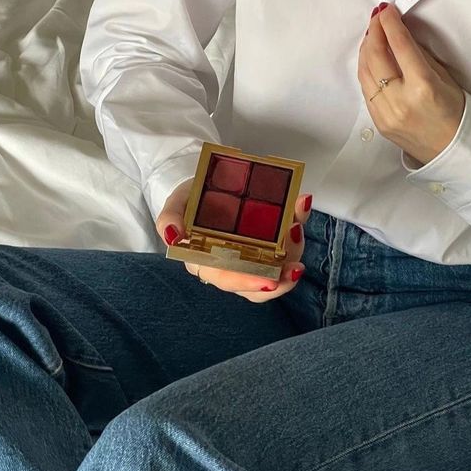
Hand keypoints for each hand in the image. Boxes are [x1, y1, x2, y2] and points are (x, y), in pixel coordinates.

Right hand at [156, 180, 310, 302]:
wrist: (204, 185)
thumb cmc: (189, 200)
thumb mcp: (176, 203)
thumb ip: (169, 218)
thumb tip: (172, 235)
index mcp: (206, 261)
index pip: (228, 280)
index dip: (249, 283)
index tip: (270, 281)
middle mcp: (232, 265)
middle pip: (259, 284)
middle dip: (281, 280)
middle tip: (296, 267)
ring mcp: (253, 255)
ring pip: (277, 268)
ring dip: (293, 252)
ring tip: (297, 227)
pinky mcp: (270, 241)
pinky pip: (286, 243)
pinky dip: (297, 230)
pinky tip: (301, 208)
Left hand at [358, 3, 464, 165]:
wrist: (453, 151)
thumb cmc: (457, 113)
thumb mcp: (445, 79)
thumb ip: (420, 57)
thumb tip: (401, 34)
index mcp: (423, 87)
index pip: (400, 46)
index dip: (390, 23)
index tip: (386, 9)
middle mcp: (400, 100)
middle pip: (376, 56)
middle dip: (374, 31)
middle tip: (378, 17)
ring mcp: (386, 114)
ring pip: (364, 72)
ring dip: (366, 49)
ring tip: (373, 34)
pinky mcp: (378, 122)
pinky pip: (366, 89)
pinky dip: (366, 69)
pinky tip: (371, 58)